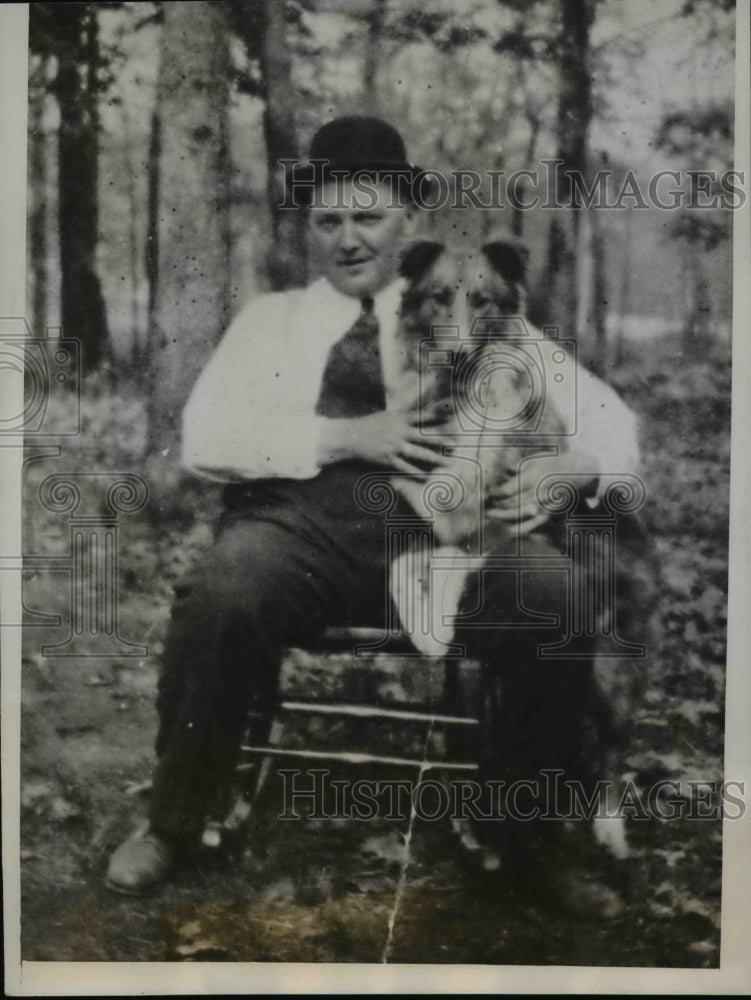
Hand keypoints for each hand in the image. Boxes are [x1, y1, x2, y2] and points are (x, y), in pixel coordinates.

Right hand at [318, 406, 449, 474]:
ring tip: (449, 462)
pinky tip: (427, 476)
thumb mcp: (390, 414)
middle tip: (457, 443)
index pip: (424, 415)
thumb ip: (407, 410)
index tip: (454, 414)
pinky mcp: (388, 458)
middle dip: (442, 439)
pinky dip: (416, 472)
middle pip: (425, 435)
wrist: (351, 436)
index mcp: (400, 418)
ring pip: (418, 453)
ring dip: (435, 458)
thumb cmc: (372, 424)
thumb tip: (421, 401)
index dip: (439, 414)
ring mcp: (394, 446)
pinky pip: (405, 466)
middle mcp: (399, 431)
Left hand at [486, 449, 599, 535]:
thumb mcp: (536, 459)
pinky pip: (531, 524)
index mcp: (533, 477)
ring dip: (502, 515)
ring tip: (490, 514)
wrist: (578, 472)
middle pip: (510, 503)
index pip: (507, 489)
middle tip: (481, 506)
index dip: (493, 493)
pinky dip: (517, 528)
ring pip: (518, 514)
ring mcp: (544, 504)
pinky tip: (506, 528)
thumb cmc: (553, 462)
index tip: (483, 494)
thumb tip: (503, 473)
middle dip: (494, 505)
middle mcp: (538, 492)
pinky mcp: (549, 513)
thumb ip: (519, 466)